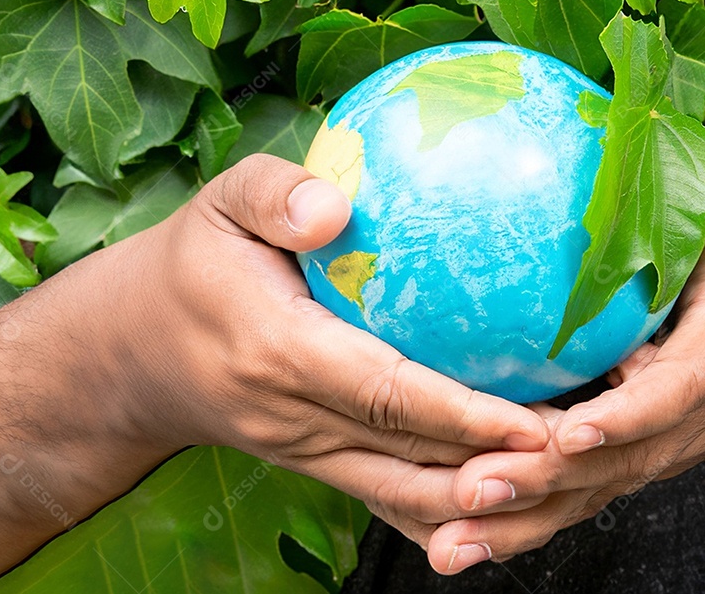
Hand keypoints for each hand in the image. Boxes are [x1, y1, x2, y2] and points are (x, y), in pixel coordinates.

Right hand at [0, 154, 547, 572]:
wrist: (132, 352)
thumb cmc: (194, 264)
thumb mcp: (220, 204)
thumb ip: (275, 195)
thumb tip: (335, 206)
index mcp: (276, 351)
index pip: (381, 392)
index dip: (459, 413)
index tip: (529, 421)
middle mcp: (292, 417)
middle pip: (405, 457)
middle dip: (490, 467)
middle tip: (572, 457)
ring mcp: (302, 451)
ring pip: (400, 491)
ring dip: (476, 498)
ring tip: (553, 482)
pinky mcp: (313, 462)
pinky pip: (382, 494)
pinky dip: (440, 508)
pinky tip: (496, 503)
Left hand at [421, 157, 704, 572]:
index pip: (677, 392)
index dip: (631, 414)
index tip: (577, 428)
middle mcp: (680, 422)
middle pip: (616, 463)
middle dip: (547, 478)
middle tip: (477, 486)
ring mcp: (647, 453)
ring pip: (584, 494)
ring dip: (519, 521)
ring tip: (451, 535)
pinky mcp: (616, 467)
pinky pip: (566, 501)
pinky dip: (513, 526)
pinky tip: (450, 541)